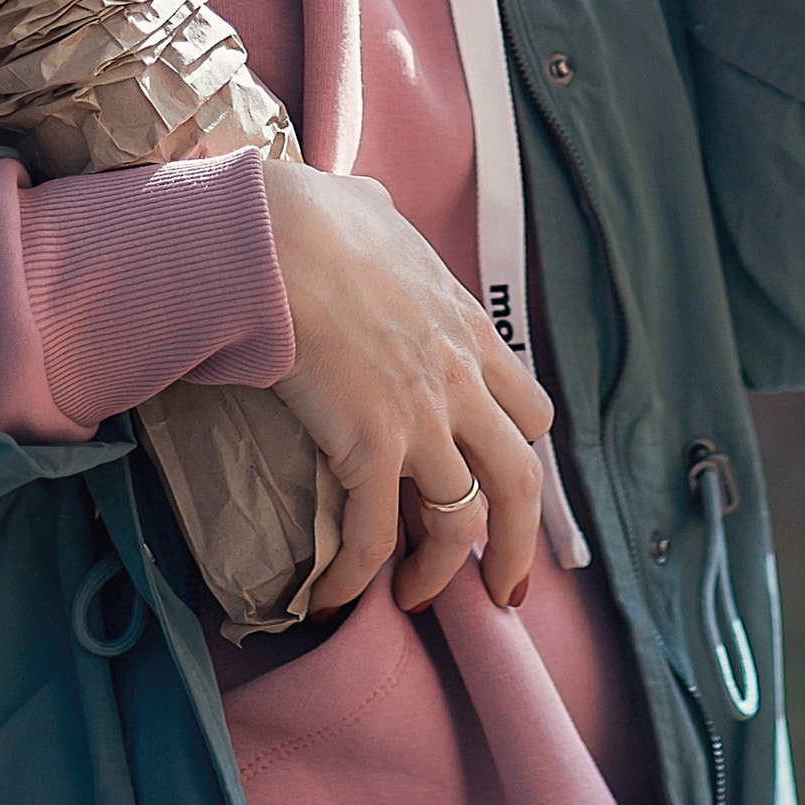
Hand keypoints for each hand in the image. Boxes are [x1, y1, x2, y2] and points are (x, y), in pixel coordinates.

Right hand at [259, 157, 551, 615]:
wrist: (276, 238)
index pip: (528, 408)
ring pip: (462, 520)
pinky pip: (375, 536)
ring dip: (443, 573)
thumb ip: (384, 220)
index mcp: (469, 328)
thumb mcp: (374, 210)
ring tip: (415, 600)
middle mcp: (462, 380)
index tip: (505, 488)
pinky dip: (358, 577)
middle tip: (503, 587)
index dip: (520, 454)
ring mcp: (422, 417)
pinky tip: (333, 598)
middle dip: (518, 542)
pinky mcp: (372, 446)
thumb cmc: (313, 216)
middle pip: (521, 480)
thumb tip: (366, 204)